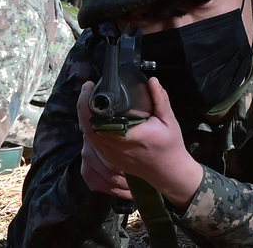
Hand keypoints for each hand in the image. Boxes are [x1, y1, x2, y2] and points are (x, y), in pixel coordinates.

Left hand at [77, 77, 203, 208]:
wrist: (168, 172)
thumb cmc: (169, 146)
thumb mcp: (169, 121)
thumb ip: (160, 100)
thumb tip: (152, 81)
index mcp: (130, 137)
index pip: (100, 121)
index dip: (88, 104)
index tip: (90, 87)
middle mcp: (116, 148)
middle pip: (87, 127)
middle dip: (83, 106)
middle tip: (88, 89)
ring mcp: (110, 156)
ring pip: (87, 135)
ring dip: (85, 116)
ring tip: (90, 99)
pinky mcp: (109, 159)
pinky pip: (92, 142)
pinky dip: (90, 128)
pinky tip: (95, 116)